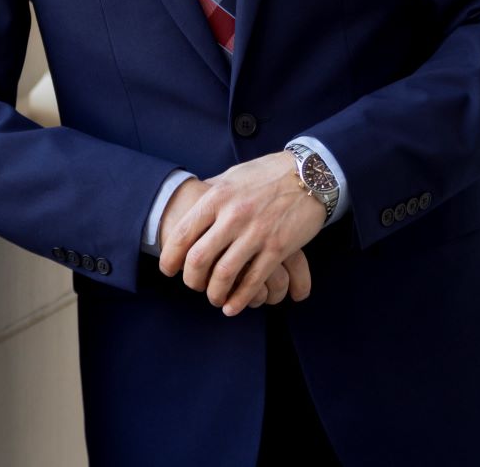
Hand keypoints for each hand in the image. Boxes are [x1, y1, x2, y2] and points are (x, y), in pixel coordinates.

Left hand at [158, 152, 326, 315]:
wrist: (310, 173)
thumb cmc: (268, 173)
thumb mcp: (233, 175)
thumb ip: (212, 192)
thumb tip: (192, 203)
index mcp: (218, 197)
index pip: (182, 233)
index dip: (170, 257)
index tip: (168, 269)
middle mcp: (233, 216)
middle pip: (198, 259)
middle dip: (191, 280)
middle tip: (192, 285)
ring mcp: (256, 233)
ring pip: (224, 275)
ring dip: (214, 293)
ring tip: (214, 298)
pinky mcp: (277, 248)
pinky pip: (253, 281)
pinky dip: (240, 299)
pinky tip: (233, 307)